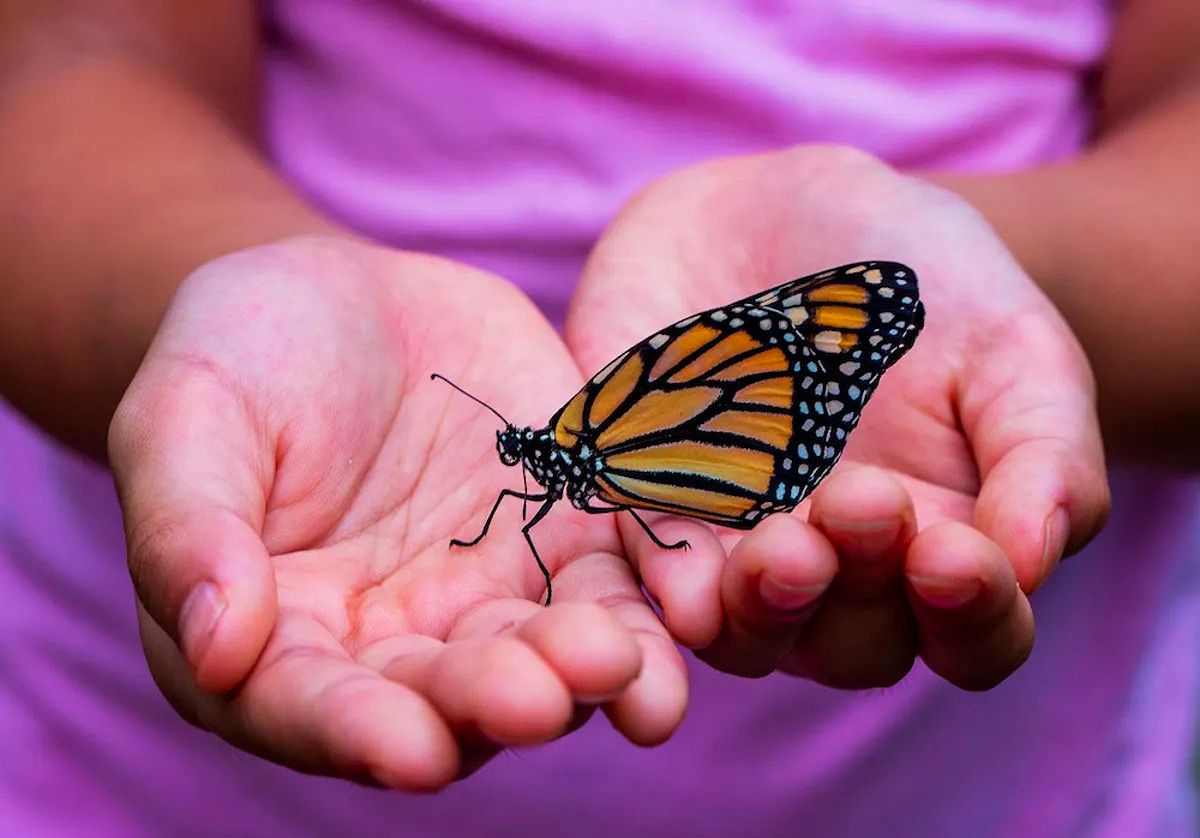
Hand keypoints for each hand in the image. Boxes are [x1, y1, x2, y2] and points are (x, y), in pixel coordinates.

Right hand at [109, 237, 685, 788]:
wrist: (345, 297)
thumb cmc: (238, 357)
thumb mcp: (186, 418)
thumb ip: (190, 529)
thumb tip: (215, 648)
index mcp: (281, 639)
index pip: (312, 707)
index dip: (356, 733)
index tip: (408, 749)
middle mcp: (394, 643)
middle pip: (446, 698)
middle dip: (493, 702)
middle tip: (538, 697)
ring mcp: (491, 594)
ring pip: (544, 656)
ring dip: (587, 675)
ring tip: (622, 667)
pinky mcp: (568, 537)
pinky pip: (617, 581)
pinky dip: (653, 604)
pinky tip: (689, 612)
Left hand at [567, 147, 1109, 688]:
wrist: (787, 210)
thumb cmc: (927, 286)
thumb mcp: (1013, 348)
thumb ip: (1043, 453)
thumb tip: (1031, 561)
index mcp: (940, 549)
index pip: (973, 636)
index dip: (973, 616)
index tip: (955, 554)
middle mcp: (837, 573)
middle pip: (852, 647)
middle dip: (858, 593)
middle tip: (859, 502)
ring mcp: (736, 548)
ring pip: (745, 632)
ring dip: (763, 608)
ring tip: (780, 549)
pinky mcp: (647, 505)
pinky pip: (646, 567)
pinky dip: (664, 578)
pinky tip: (682, 577)